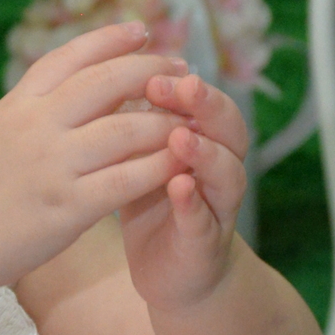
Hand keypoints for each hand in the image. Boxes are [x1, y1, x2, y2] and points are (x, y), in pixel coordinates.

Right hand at [0, 22, 186, 288]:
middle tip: (184, 70)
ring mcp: (52, 165)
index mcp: (18, 103)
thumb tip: (85, 80)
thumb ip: (39, 106)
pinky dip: (161, 167)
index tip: (144, 30)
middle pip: (108, 82)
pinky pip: (128, 179)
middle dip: (153, 71)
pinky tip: (181, 164)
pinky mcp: (68, 207)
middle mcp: (35, 125)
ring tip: (191, 121)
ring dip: (167, 122)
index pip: (72, 55)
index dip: (111, 38)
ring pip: (128, 128)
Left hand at [118, 71, 248, 313]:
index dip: (181, 79)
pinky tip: (179, 187)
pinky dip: (193, 204)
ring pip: (227, 173)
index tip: (152, 61)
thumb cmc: (151, 202)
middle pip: (227, 127)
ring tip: (181, 135)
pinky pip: (204, 221)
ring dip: (205, 152)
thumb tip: (106, 64)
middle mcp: (219, 169)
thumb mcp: (139, 155)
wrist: (171, 274)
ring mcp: (216, 208)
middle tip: (182, 84)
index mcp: (203, 140)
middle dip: (205, 104)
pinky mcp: (204, 245)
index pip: (204, 100)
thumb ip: (134, 118)